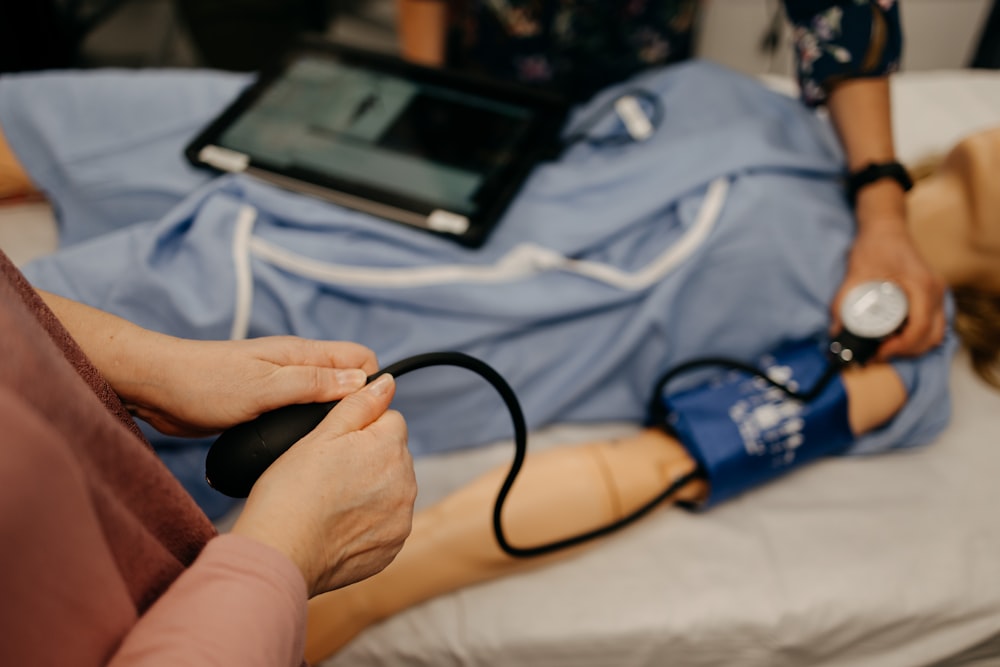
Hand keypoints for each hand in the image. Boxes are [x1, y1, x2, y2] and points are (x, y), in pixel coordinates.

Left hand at [121, 336, 379, 436]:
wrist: (156, 388)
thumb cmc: (206, 383)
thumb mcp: (266, 387)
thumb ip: (315, 384)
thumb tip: (363, 382)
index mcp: (302, 354)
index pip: (360, 359)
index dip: (371, 384)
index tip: (367, 416)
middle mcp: (296, 367)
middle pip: (346, 380)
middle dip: (356, 405)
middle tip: (350, 440)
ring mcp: (280, 385)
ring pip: (323, 399)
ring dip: (329, 419)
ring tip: (329, 449)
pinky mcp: (264, 403)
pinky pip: (298, 412)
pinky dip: (305, 427)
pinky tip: (300, 449)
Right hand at [232, 374, 415, 596]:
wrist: (281, 553)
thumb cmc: (292, 491)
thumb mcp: (320, 434)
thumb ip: (359, 404)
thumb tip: (387, 383)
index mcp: (390, 447)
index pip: (390, 420)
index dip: (360, 428)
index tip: (336, 445)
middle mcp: (405, 482)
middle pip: (393, 454)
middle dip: (369, 457)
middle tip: (328, 474)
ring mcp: (401, 517)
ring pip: (391, 488)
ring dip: (371, 489)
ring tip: (331, 500)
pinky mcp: (392, 545)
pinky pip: (386, 521)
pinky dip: (368, 521)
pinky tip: (338, 524)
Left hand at [831, 214, 946, 359]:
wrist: (886, 228)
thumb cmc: (874, 246)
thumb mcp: (855, 274)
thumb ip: (844, 302)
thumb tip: (835, 331)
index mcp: (922, 286)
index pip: (920, 328)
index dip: (900, 347)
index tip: (879, 353)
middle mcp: (936, 292)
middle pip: (931, 337)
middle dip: (905, 352)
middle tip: (878, 355)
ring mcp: (937, 295)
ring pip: (934, 334)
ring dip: (912, 347)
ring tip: (884, 348)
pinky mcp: (931, 298)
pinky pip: (931, 326)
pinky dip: (915, 337)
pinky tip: (893, 337)